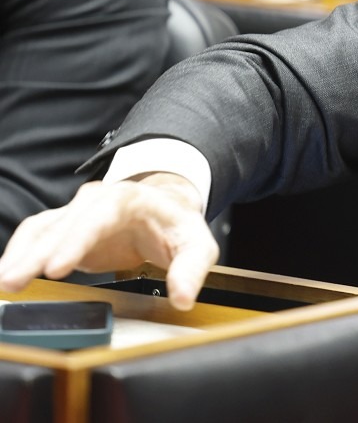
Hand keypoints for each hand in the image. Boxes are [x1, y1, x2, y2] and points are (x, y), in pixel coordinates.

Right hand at [0, 174, 218, 309]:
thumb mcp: (198, 244)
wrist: (165, 209)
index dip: (74, 243)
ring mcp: (76, 214)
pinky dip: (17, 256)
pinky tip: (6, 277)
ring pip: (40, 231)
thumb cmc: (178, 227)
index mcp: (128, 199)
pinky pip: (34, 238)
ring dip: (18, 256)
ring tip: (3, 283)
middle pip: (61, 225)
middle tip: (13, 282)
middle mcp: (95, 201)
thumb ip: (191, 269)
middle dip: (35, 254)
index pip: (97, 218)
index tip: (54, 268)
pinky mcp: (64, 230)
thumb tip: (183, 297)